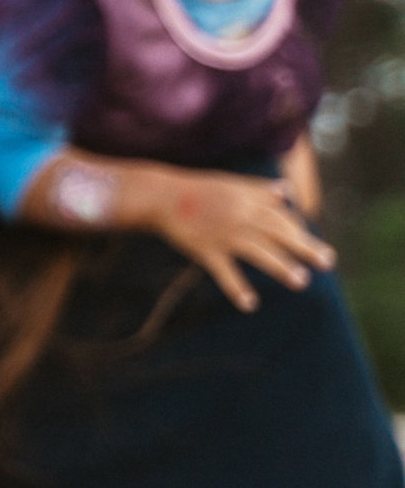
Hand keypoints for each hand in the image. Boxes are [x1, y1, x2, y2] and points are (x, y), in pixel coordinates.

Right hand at [150, 169, 334, 311]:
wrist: (159, 195)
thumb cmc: (196, 190)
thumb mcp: (230, 183)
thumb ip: (259, 189)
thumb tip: (288, 193)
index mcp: (247, 200)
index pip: (281, 216)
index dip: (299, 230)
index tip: (312, 245)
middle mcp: (240, 217)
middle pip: (277, 232)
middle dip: (304, 246)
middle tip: (327, 262)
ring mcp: (223, 234)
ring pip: (257, 251)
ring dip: (280, 266)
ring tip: (301, 282)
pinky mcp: (205, 249)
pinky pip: (224, 271)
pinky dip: (236, 287)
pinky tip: (251, 304)